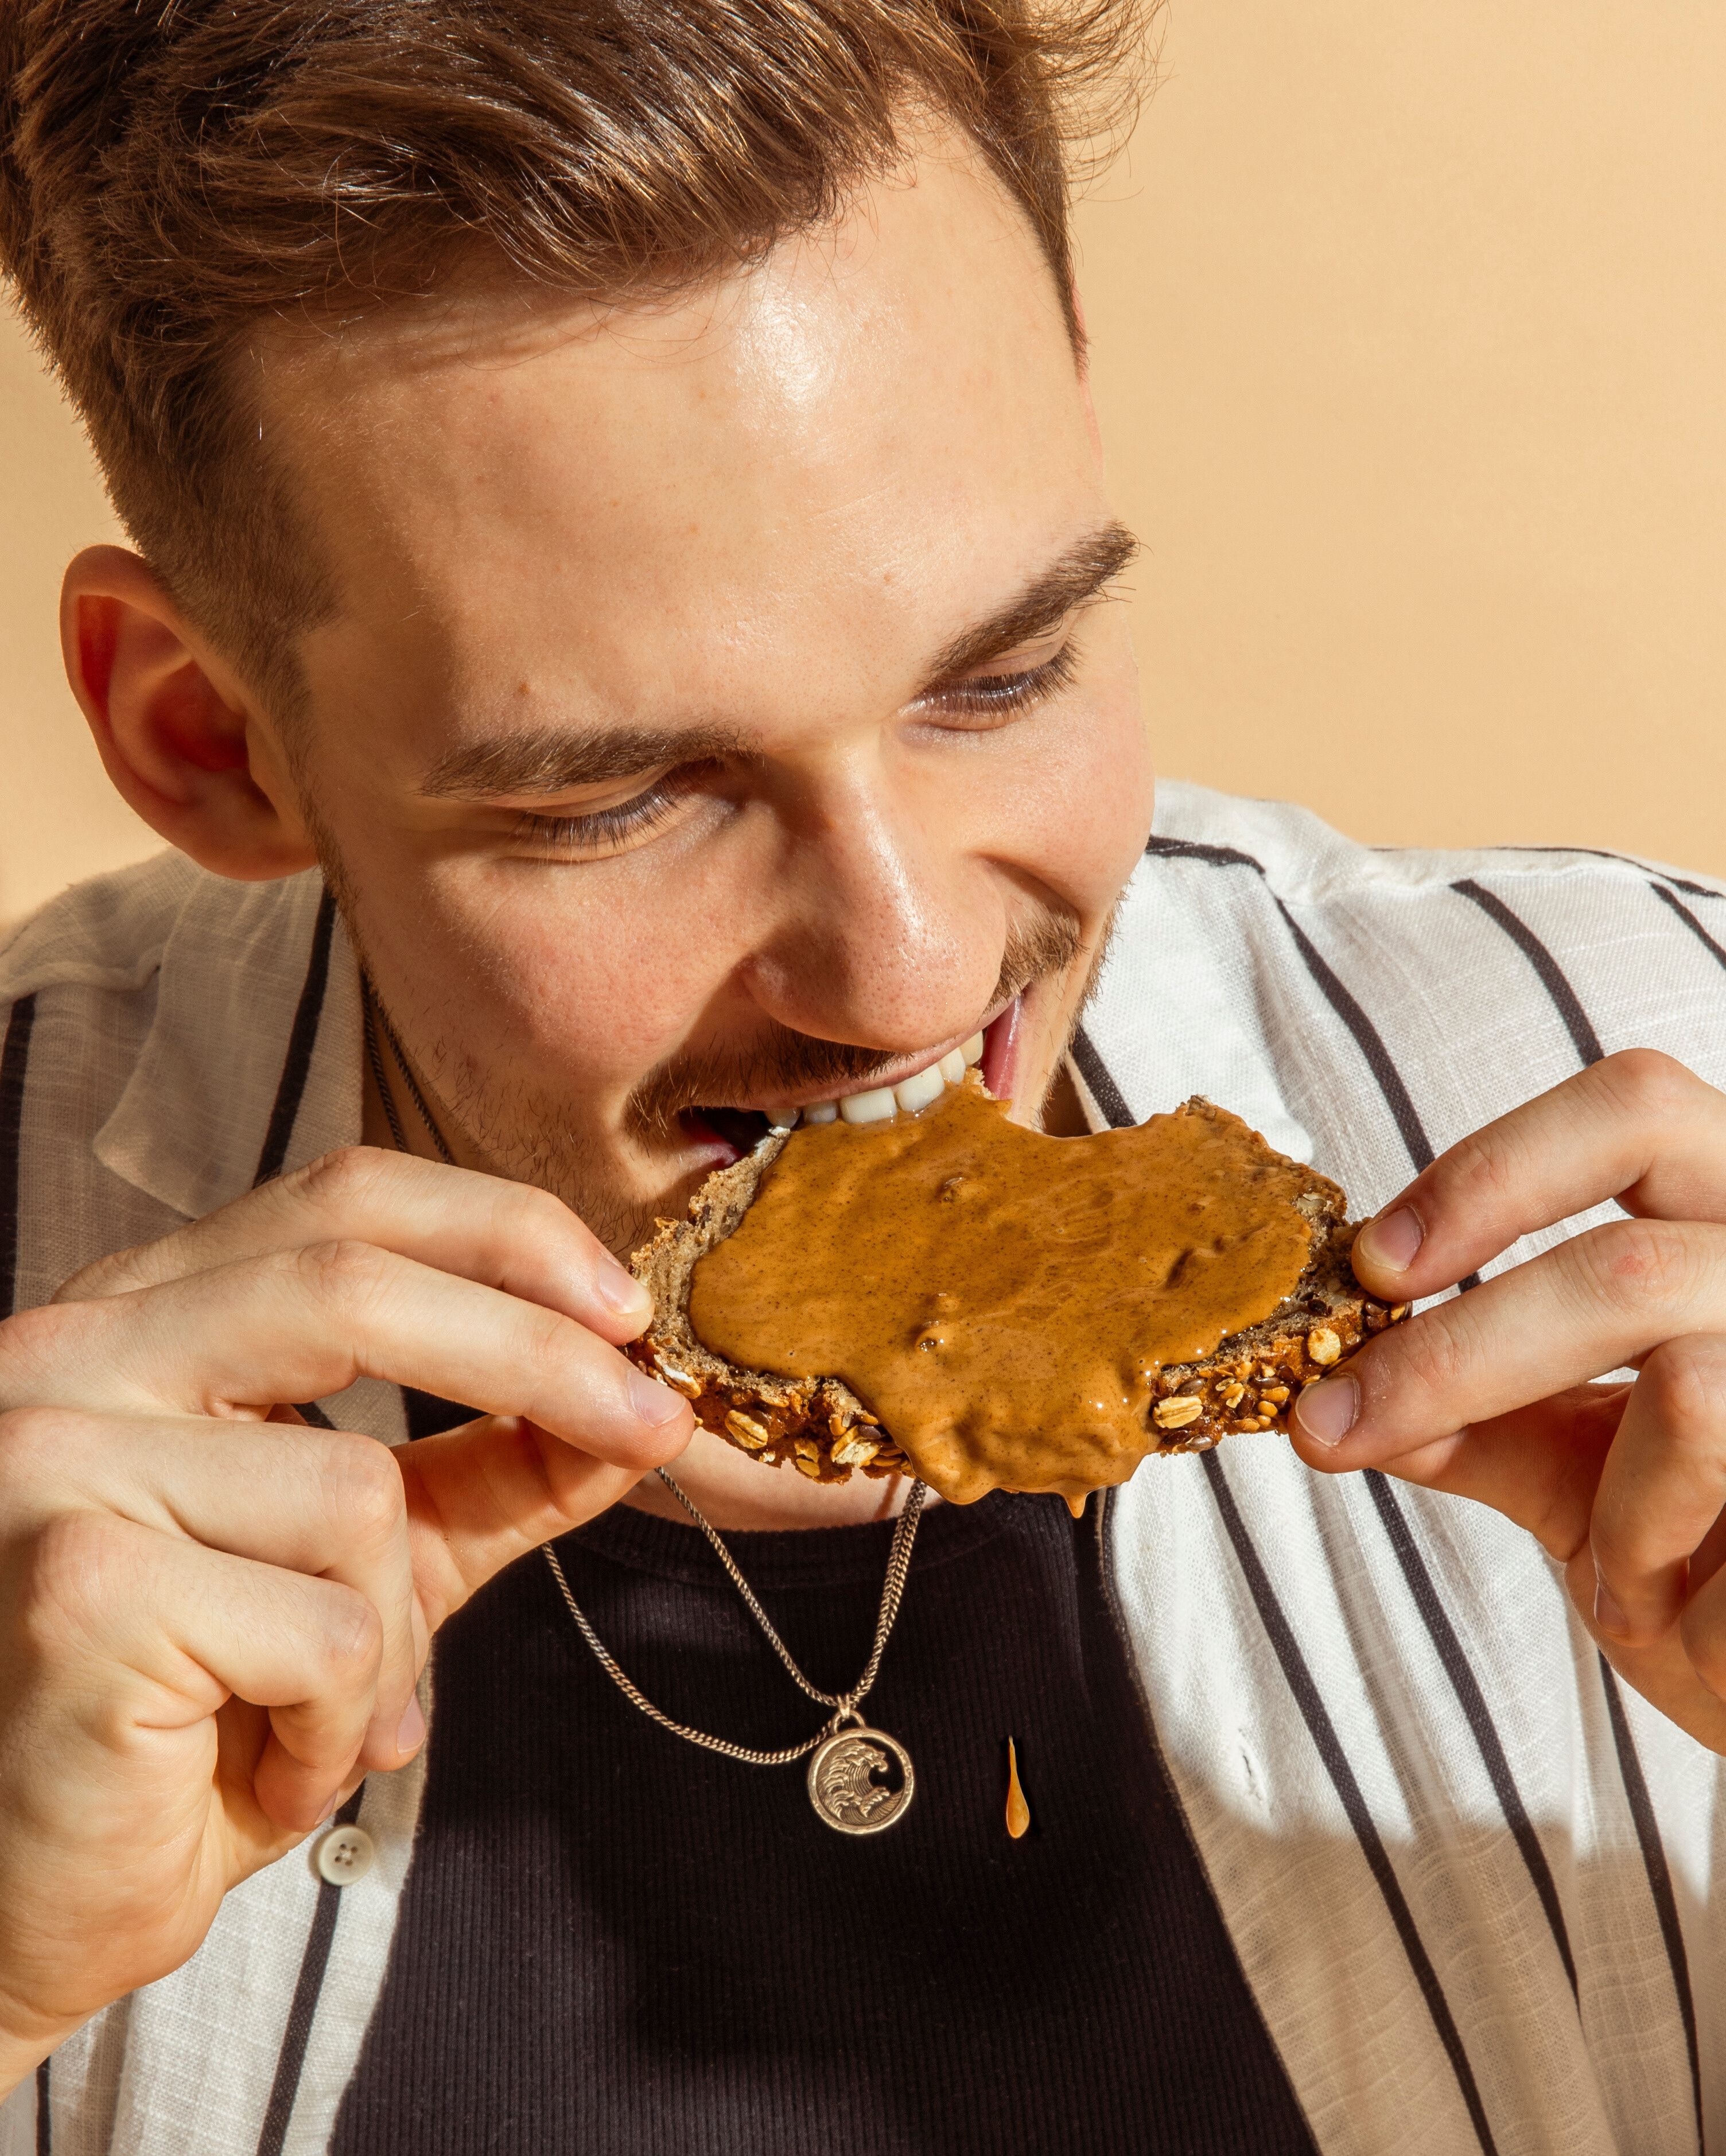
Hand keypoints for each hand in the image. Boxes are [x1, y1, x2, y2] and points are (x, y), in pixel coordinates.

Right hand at [0, 1147, 690, 2092]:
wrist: (31, 1897)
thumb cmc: (189, 1719)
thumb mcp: (369, 1568)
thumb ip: (485, 1475)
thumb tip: (636, 1409)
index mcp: (142, 1319)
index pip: (342, 1199)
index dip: (504, 1234)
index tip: (626, 1309)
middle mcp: (71, 1353)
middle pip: (353, 1280)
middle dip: (537, 1356)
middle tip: (654, 1424)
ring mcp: (51, 1459)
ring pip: (354, 1489)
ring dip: (395, 1633)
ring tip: (329, 1716)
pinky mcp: (78, 1586)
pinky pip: (324, 1626)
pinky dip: (340, 1720)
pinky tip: (264, 1767)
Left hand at [1288, 1049, 1725, 1752]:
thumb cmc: (1704, 1557)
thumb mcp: (1578, 1469)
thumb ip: (1473, 1413)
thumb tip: (1332, 1389)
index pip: (1633, 1108)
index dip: (1490, 1172)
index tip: (1373, 1266)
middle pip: (1628, 1258)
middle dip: (1457, 1351)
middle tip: (1343, 1415)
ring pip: (1685, 1378)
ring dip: (1602, 1495)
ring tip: (1611, 1561)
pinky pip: (1710, 1481)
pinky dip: (1648, 1552)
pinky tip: (1669, 1598)